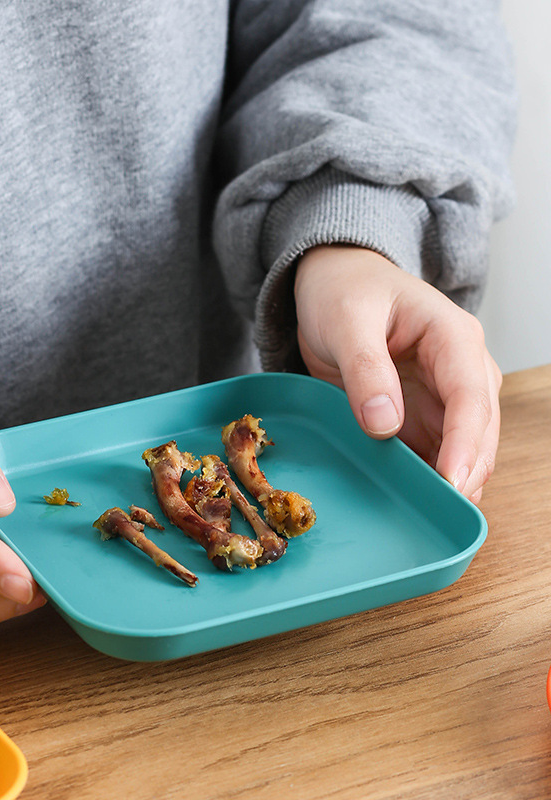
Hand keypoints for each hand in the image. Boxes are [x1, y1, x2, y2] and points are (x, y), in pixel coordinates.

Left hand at [294, 245, 500, 503]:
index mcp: (452, 337)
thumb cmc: (344, 290)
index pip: (471, 397)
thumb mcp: (346, 321)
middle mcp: (460, 368)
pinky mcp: (421, 411)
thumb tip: (385, 424)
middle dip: (465, 470)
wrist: (333, 282)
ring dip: (449, 477)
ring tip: (429, 513)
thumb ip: (366, 369)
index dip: (465, 443)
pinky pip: (433, 448)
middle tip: (440, 512)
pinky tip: (414, 495)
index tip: (451, 481)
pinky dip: (427, 472)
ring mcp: (443, 393)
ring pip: (462, 445)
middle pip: (478, 429)